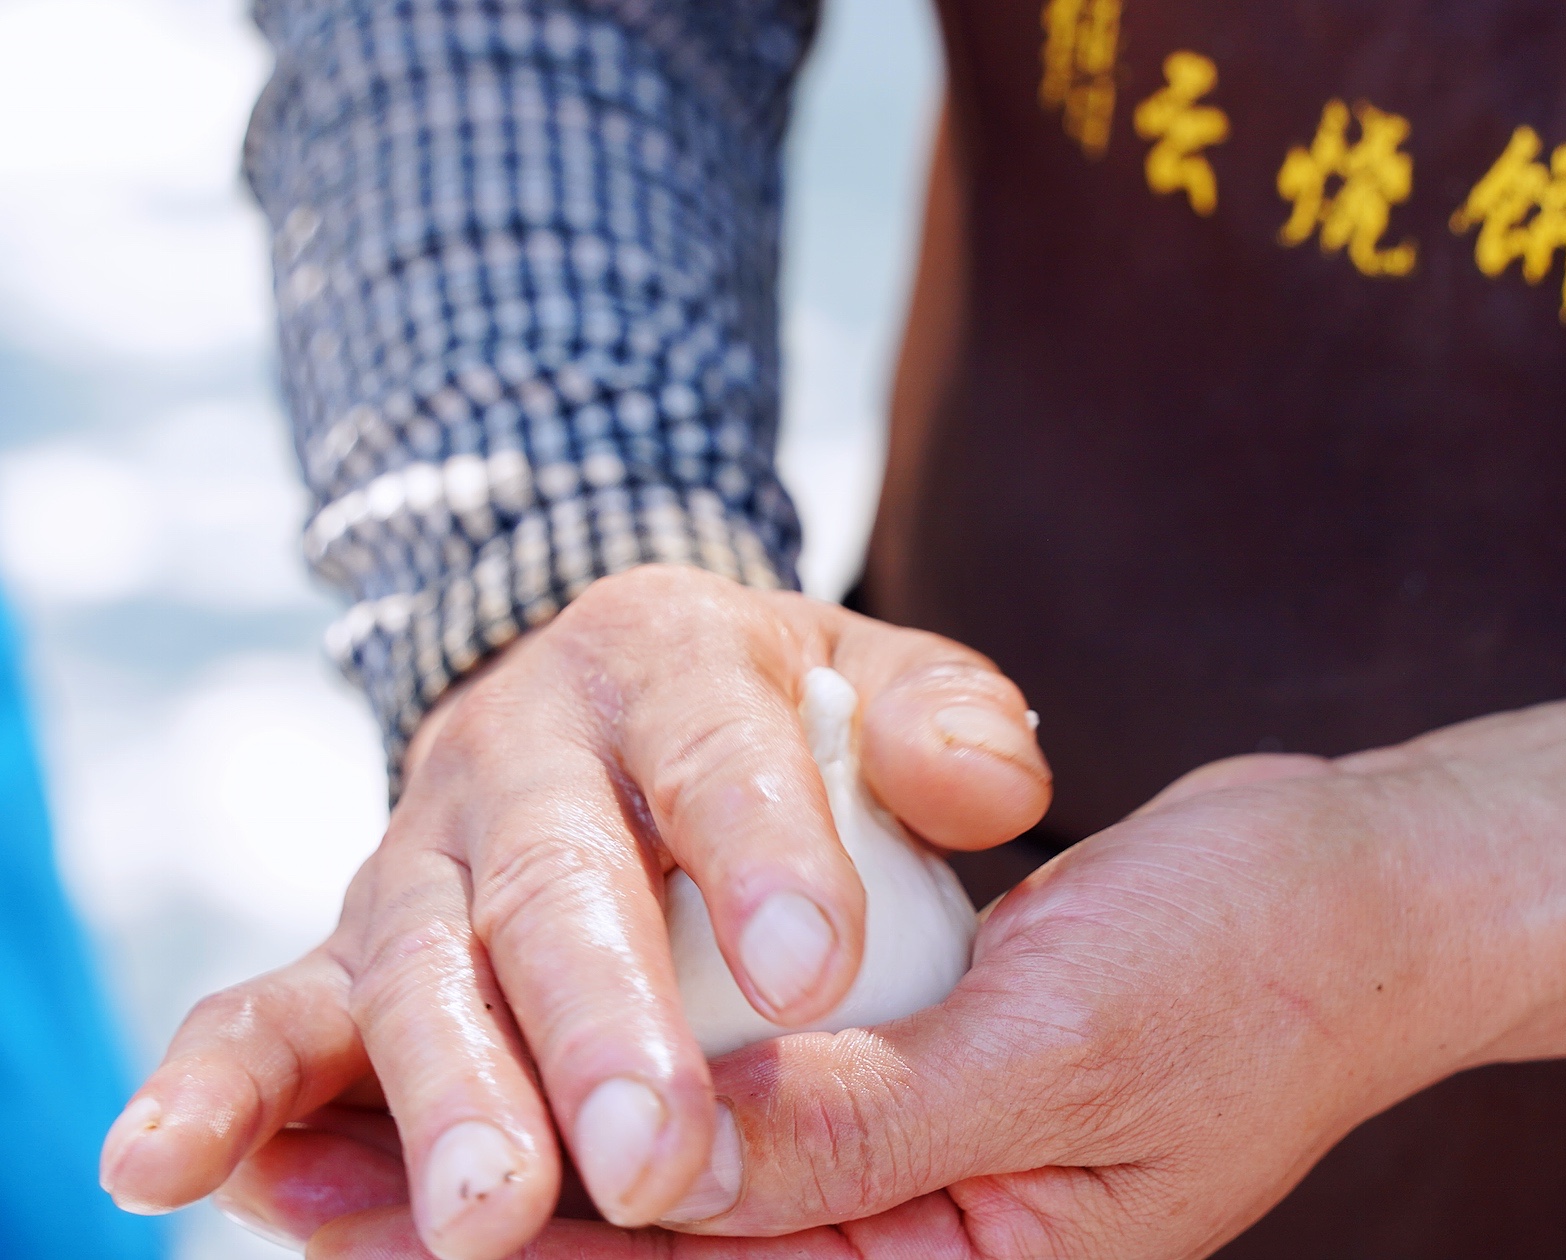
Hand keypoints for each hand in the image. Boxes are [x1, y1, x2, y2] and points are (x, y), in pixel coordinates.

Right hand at [98, 564, 1050, 1258]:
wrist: (608, 686)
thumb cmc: (770, 715)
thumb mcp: (871, 677)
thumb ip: (943, 726)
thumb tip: (995, 789)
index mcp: (668, 665)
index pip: (718, 754)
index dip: (758, 854)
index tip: (812, 970)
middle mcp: (527, 753)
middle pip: (557, 884)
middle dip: (601, 1025)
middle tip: (660, 1159)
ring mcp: (425, 850)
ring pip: (413, 967)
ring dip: (444, 1096)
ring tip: (488, 1222)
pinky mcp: (354, 939)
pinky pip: (274, 1007)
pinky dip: (222, 1085)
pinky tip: (172, 1166)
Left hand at [208, 753, 1507, 1257]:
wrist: (1358, 886)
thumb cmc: (1251, 966)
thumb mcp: (1056, 1047)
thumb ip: (856, 1121)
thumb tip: (656, 1168)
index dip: (539, 1259)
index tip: (367, 1213)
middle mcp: (928, 1251)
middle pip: (675, 1258)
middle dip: (494, 1218)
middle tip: (302, 1164)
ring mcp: (915, 1174)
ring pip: (689, 1183)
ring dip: (542, 1140)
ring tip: (357, 1109)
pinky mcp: (905, 1088)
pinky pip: (751, 1103)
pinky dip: (640, 1075)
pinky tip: (540, 1026)